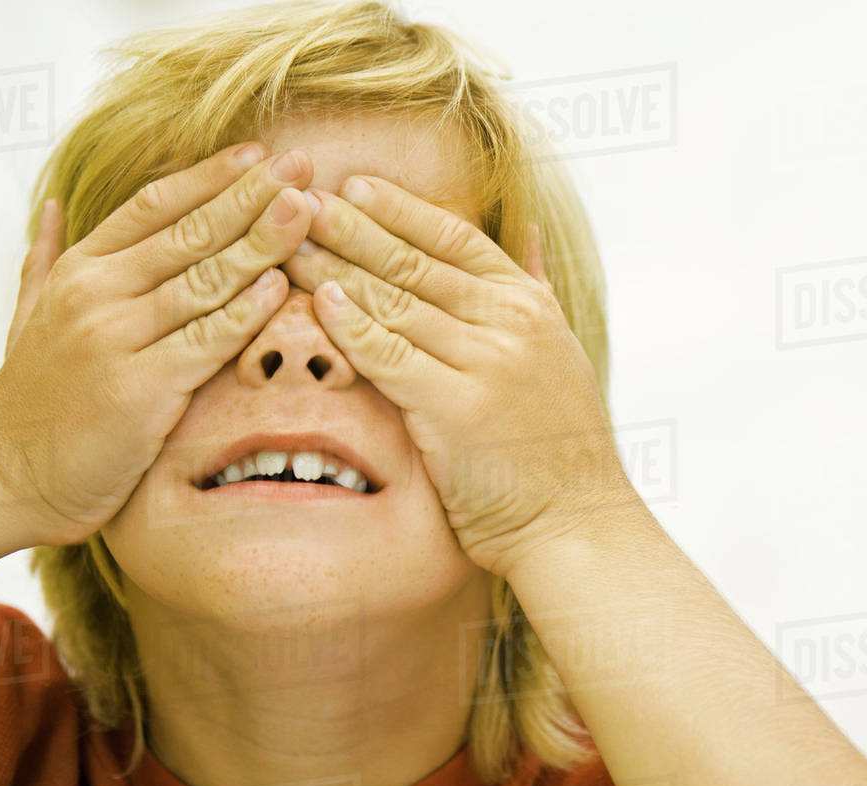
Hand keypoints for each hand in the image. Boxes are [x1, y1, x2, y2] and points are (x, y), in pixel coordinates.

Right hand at [0, 143, 313, 545]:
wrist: (6, 473)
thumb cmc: (32, 395)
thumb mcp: (28, 312)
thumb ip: (46, 258)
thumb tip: (51, 207)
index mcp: (79, 269)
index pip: (154, 205)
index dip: (210, 177)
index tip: (258, 155)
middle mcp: (97, 294)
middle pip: (189, 233)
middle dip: (250, 197)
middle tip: (301, 168)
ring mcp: (117, 339)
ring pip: (204, 280)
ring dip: (260, 243)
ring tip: (305, 212)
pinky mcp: (140, 388)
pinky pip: (206, 341)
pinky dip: (246, 314)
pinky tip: (280, 288)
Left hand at [285, 177, 631, 577]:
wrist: (575, 520)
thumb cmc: (560, 445)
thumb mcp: (562, 350)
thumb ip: (538, 287)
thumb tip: (531, 230)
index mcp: (530, 305)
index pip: (456, 238)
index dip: (401, 209)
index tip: (355, 185)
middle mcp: (511, 322)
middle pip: (416, 262)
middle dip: (353, 228)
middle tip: (301, 200)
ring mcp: (486, 361)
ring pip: (396, 302)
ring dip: (337, 269)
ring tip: (290, 244)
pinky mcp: (456, 406)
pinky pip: (389, 356)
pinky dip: (351, 327)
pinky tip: (319, 303)